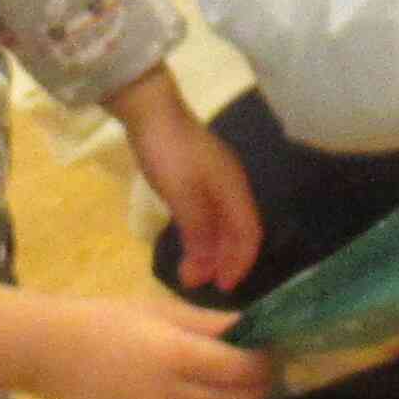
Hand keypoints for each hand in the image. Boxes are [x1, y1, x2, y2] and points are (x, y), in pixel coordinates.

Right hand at [26, 296, 270, 398]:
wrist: (53, 355)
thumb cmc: (108, 322)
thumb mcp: (160, 310)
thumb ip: (210, 324)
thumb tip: (253, 330)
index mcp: (174, 356)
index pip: (240, 371)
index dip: (262, 365)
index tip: (265, 357)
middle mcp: (166, 397)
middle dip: (254, 392)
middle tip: (255, 380)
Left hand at [120, 79, 262, 296]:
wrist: (149, 110)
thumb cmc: (169, 154)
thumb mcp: (183, 197)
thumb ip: (198, 234)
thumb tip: (204, 274)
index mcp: (234, 189)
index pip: (249, 234)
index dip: (240, 263)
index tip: (224, 288)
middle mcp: (231, 185)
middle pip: (238, 230)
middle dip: (225, 260)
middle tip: (204, 285)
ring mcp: (215, 178)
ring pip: (222, 222)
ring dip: (211, 249)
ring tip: (193, 271)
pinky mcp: (197, 175)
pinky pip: (209, 213)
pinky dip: (202, 233)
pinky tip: (189, 241)